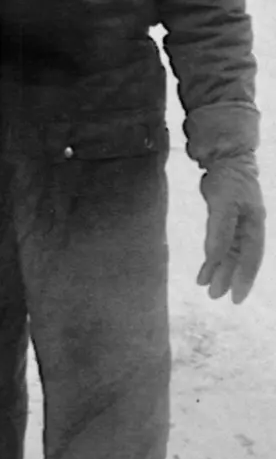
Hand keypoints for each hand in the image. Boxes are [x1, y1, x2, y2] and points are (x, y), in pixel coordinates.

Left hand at [197, 156, 265, 303]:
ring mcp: (237, 225)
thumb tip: (214, 258)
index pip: (251, 259)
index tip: (236, 298)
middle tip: (215, 296)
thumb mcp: (224, 206)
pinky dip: (212, 258)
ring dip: (218, 270)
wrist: (226, 160)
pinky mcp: (224, 220)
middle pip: (238, 260)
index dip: (244, 279)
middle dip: (227, 278)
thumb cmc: (230, 181)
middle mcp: (248, 229)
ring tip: (207, 288)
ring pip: (228, 254)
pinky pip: (220, 245)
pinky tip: (204, 270)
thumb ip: (220, 232)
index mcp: (254, 227)